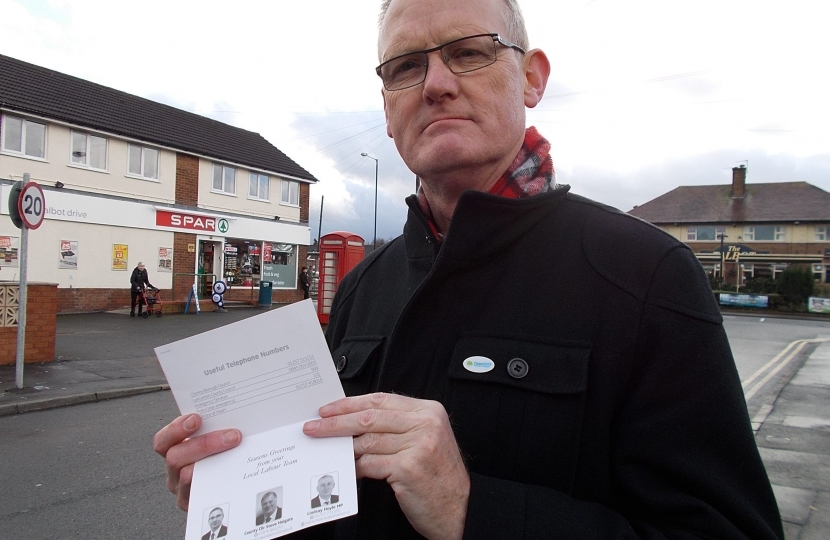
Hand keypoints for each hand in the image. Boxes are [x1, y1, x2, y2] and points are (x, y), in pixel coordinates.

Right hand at [152, 414, 241, 509]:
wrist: (233, 486)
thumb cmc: (223, 451)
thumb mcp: (214, 436)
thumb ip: (216, 425)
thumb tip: (237, 416)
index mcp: (174, 449)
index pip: (163, 441)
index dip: (176, 429)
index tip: (196, 418)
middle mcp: (174, 470)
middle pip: (174, 457)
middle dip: (204, 444)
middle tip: (232, 436)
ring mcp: (181, 489)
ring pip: (186, 476)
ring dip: (211, 462)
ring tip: (235, 451)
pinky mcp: (193, 504)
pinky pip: (200, 496)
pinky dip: (216, 482)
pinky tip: (233, 473)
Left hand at [303, 393, 469, 539]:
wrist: (460, 509)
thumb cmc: (440, 476)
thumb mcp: (426, 440)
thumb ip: (397, 427)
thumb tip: (354, 422)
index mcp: (429, 411)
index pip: (381, 400)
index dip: (350, 403)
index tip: (328, 409)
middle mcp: (426, 424)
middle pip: (370, 417)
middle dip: (336, 422)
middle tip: (314, 426)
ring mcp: (418, 445)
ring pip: (367, 441)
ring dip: (344, 447)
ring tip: (327, 450)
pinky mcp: (409, 468)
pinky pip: (370, 464)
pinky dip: (355, 468)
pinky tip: (348, 470)